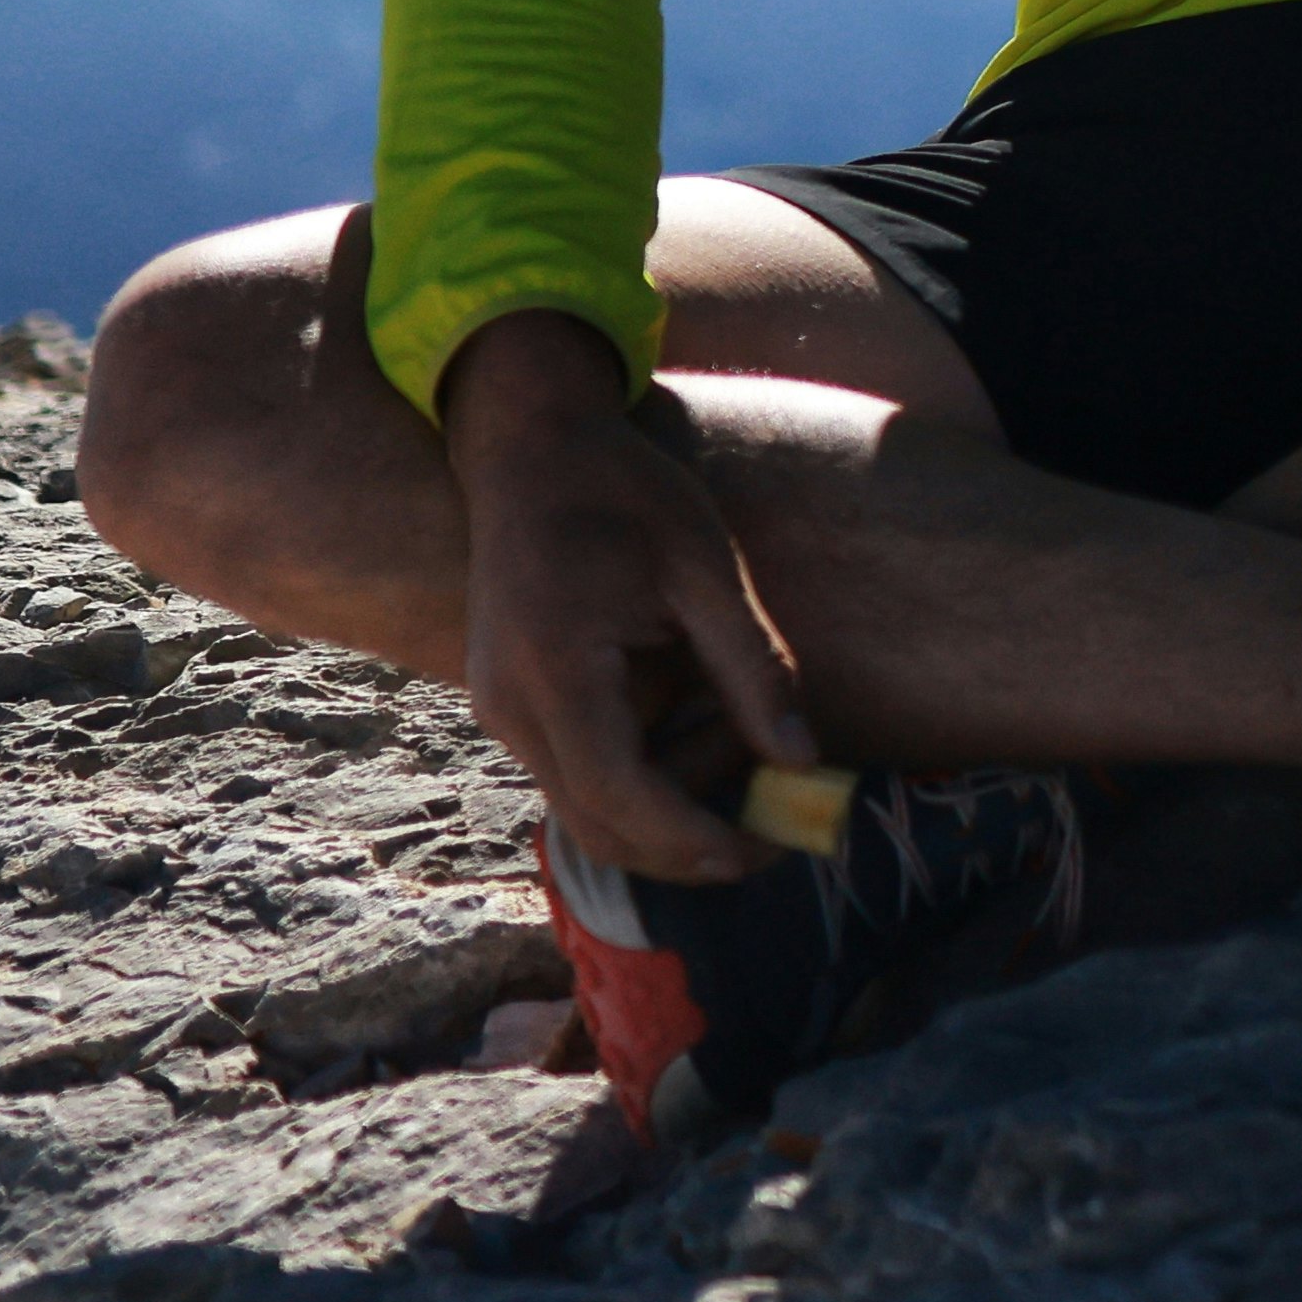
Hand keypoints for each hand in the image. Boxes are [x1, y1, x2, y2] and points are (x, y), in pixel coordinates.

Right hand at [435, 312, 817, 884]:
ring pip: (586, 805)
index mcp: (556, 671)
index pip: (620, 798)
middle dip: (686, 843)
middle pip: (596, 825)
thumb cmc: (623, 493)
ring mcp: (501, 710)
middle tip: (773, 827)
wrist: (530, 450)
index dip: (692, 840)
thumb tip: (801, 762)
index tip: (765, 850)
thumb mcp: (705, 568)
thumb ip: (752, 668)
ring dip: (669, 800)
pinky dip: (642, 769)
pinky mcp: (510, 704)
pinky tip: (691, 709)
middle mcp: (511, 707)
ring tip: (735, 723)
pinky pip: (577, 769)